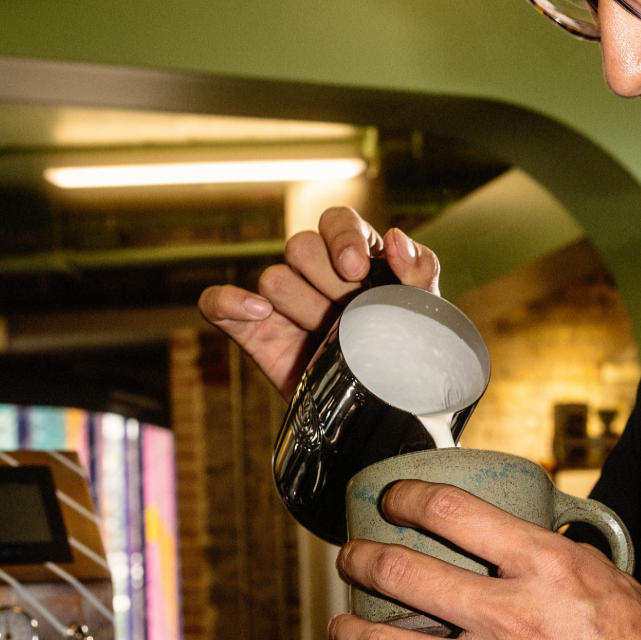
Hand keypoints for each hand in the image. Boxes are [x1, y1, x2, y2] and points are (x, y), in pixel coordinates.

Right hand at [198, 206, 440, 398]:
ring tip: (328, 341)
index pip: (337, 220)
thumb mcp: (424, 317)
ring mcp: (283, 304)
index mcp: (358, 258)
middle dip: (327, 282)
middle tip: (350, 317)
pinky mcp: (254, 332)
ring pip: (272, 278)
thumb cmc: (406, 361)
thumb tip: (395, 238)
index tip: (357, 270)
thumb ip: (421, 272)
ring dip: (302, 310)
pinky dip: (229, 302)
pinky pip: (216, 303)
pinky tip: (259, 314)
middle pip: (300, 245)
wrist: (381, 419)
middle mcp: (317, 275)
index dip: (343, 238)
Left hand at [329, 480, 640, 639]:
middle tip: (352, 555)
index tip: (392, 499)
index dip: (405, 497)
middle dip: (360, 556)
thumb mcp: (609, 580)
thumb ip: (550, 557)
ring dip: (349, 626)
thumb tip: (505, 539)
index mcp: (548, 567)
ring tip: (342, 620)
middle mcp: (512, 616)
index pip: (450, 512)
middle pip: (400, 570)